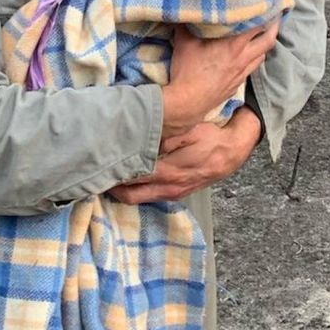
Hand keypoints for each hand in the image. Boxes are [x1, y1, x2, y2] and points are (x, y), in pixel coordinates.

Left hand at [109, 108, 260, 203]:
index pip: (131, 178)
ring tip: (108, 175)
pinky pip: (150, 196)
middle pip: (129, 196)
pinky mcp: (177, 193)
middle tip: (94, 174)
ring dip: (123, 190)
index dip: (112, 175)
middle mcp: (168, 188)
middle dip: (111, 188)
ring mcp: (172, 193)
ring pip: (139, 198)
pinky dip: (136, 189)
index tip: (96, 166)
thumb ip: (163, 137)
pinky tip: (128, 179)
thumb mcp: (188, 130)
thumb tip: (139, 137)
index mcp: (168, 172)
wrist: (234, 151)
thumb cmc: (210, 137)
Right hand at [160, 19, 279, 137]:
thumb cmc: (187, 71)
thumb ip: (186, 24)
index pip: (258, 26)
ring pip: (262, 56)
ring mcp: (242, 73)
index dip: (264, 13)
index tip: (267, 4)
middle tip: (274, 17)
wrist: (188, 103)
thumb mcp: (184, 43)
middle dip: (274, 28)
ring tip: (260, 35)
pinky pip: (251, 68)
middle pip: (268, 41)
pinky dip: (253, 58)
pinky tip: (245, 55)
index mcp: (234, 45)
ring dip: (263, 44)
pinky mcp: (237, 84)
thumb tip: (184, 12)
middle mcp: (243, 58)